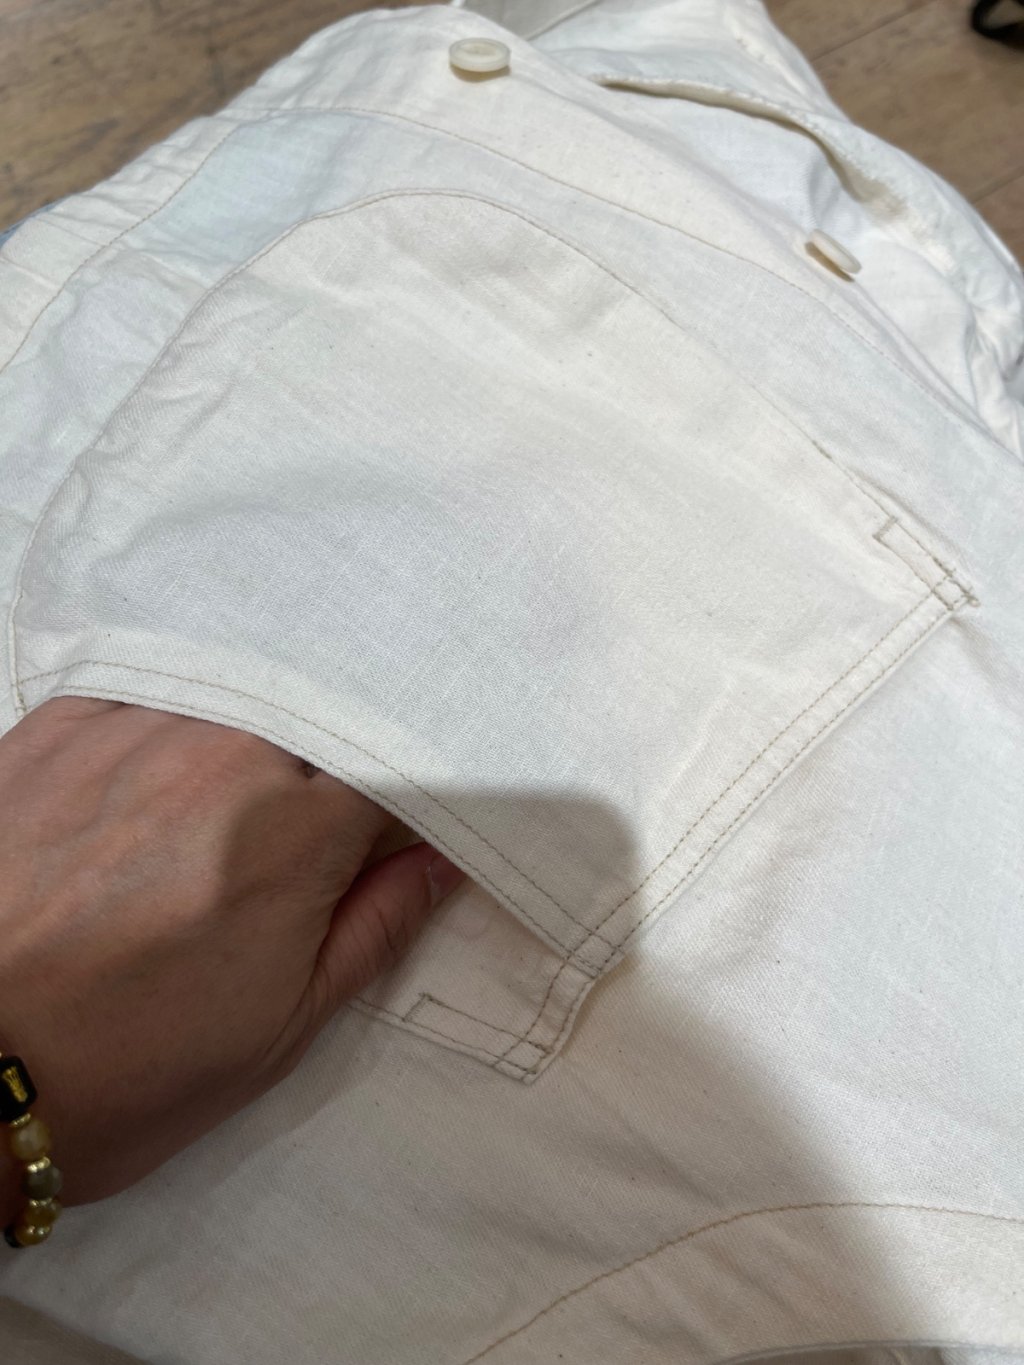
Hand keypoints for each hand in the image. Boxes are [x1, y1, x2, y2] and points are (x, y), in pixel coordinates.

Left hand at [0, 698, 463, 1221]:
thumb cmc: (126, 1068)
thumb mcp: (281, 1027)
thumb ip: (378, 925)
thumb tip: (446, 857)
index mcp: (296, 833)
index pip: (399, 765)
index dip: (410, 794)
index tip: (401, 825)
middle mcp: (224, 753)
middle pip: (324, 724)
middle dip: (331, 770)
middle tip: (301, 835)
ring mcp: (138, 725)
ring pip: (245, 697)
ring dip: (254, 742)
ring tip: (217, 816)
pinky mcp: (63, 719)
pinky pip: (161, 685)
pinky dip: (181, 719)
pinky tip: (161, 775)